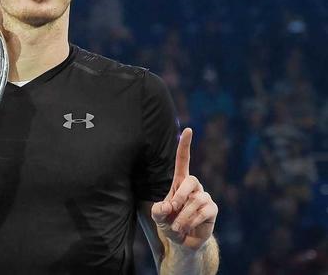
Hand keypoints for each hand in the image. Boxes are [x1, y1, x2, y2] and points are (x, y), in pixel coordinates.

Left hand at [151, 128, 217, 250]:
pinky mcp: (212, 210)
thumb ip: (158, 210)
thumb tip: (168, 206)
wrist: (182, 241)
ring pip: (196, 200)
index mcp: (179, 183)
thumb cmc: (169, 223)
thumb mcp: (158, 216)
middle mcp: (194, 187)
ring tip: (177, 227)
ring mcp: (204, 197)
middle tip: (171, 209)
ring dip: (183, 215)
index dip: (185, 145)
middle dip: (179, 195)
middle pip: (190, 180)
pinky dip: (191, 221)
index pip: (183, 160)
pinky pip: (203, 211)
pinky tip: (186, 228)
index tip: (188, 129)